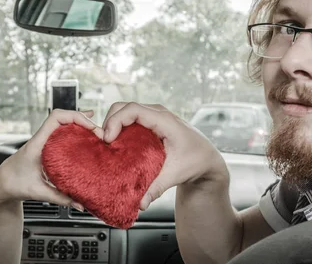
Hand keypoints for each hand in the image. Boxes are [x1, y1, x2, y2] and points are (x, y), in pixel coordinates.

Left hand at [0, 109, 102, 210]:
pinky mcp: (46, 147)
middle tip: (99, 133)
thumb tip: (81, 205)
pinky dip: (74, 131)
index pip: (56, 118)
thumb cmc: (13, 184)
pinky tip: (85, 135)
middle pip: (64, 117)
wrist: (0, 184)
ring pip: (63, 124)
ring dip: (80, 124)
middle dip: (83, 120)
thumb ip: (60, 198)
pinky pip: (61, 133)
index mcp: (37, 144)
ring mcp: (43, 141)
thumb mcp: (38, 192)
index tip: (90, 127)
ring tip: (97, 130)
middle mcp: (41, 139)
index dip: (75, 117)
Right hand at [102, 102, 227, 210]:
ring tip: (109, 144)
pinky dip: (119, 126)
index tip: (109, 139)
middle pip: (124, 106)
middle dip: (109, 121)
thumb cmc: (195, 161)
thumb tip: (140, 204)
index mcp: (164, 120)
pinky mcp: (150, 121)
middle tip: (105, 143)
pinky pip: (130, 117)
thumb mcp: (175, 174)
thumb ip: (156, 188)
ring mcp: (154, 115)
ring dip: (113, 123)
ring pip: (125, 110)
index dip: (116, 121)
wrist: (206, 158)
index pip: (133, 109)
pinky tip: (117, 144)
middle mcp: (158, 113)